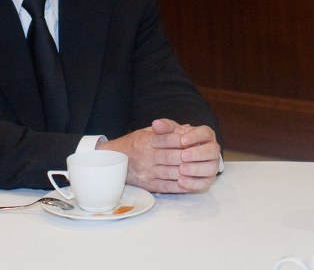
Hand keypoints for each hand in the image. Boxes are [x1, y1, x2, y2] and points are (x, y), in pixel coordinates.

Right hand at [100, 118, 220, 193]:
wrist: (112, 160)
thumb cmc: (134, 144)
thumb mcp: (146, 131)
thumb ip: (166, 129)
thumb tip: (187, 127)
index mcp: (147, 141)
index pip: (167, 139)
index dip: (182, 140)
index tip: (193, 140)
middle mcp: (147, 156)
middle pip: (171, 156)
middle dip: (188, 156)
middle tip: (201, 155)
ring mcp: (147, 172)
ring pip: (171, 172)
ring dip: (187, 171)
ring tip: (199, 169)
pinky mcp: (148, 185)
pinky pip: (167, 186)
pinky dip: (180, 185)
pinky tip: (190, 182)